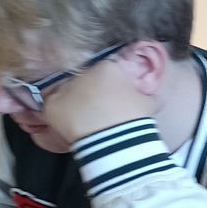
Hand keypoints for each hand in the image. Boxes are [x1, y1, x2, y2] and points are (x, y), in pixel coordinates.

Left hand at [40, 54, 154, 143]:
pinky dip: (59, 118)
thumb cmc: (134, 119)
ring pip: (66, 94)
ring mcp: (65, 89)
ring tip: (83, 121)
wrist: (116, 139)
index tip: (112, 96)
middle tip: (97, 110)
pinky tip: (71, 127)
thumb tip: (154, 97)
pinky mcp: (52, 105)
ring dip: (73, 105)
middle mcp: (82, 73)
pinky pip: (53, 110)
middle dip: (88, 93)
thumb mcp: (150, 103)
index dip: (108, 84)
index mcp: (107, 68)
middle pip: (83, 81)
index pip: (105, 71)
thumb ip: (149, 96)